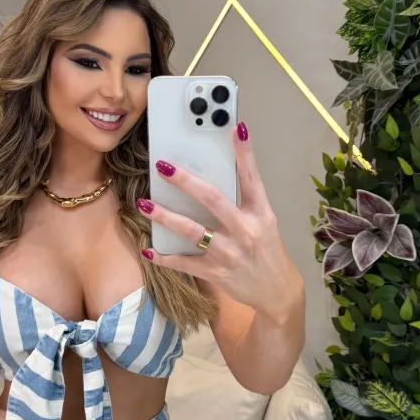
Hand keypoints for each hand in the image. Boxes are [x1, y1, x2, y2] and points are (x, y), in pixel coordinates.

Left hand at [137, 121, 302, 319]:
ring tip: (143, 204)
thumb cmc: (266, 251)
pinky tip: (149, 250)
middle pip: (213, 200)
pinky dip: (164, 257)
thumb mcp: (264, 223)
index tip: (235, 128)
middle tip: (164, 167)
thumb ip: (242, 203)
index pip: (251, 178)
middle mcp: (245, 231)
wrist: (276, 292)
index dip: (244, 153)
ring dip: (165, 217)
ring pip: (192, 231)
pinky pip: (184, 263)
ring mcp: (229, 253)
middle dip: (186, 182)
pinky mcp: (216, 273)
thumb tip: (212, 177)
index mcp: (260, 214)